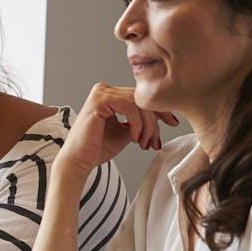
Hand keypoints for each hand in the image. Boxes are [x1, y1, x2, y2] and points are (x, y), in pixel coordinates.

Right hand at [57, 83, 178, 177]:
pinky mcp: (100, 100)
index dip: (160, 110)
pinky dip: (137, 124)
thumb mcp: (126, 132)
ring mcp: (101, 93)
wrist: (79, 161)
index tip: (172, 124)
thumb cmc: (98, 148)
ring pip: (138, 103)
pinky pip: (130, 107)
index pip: (141, 97)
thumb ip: (140, 121)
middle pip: (142, 99)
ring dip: (147, 126)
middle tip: (156, 141)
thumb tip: (165, 119)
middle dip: (155, 121)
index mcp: (110, 94)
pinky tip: (133, 138)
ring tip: (143, 143)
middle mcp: (104, 89)